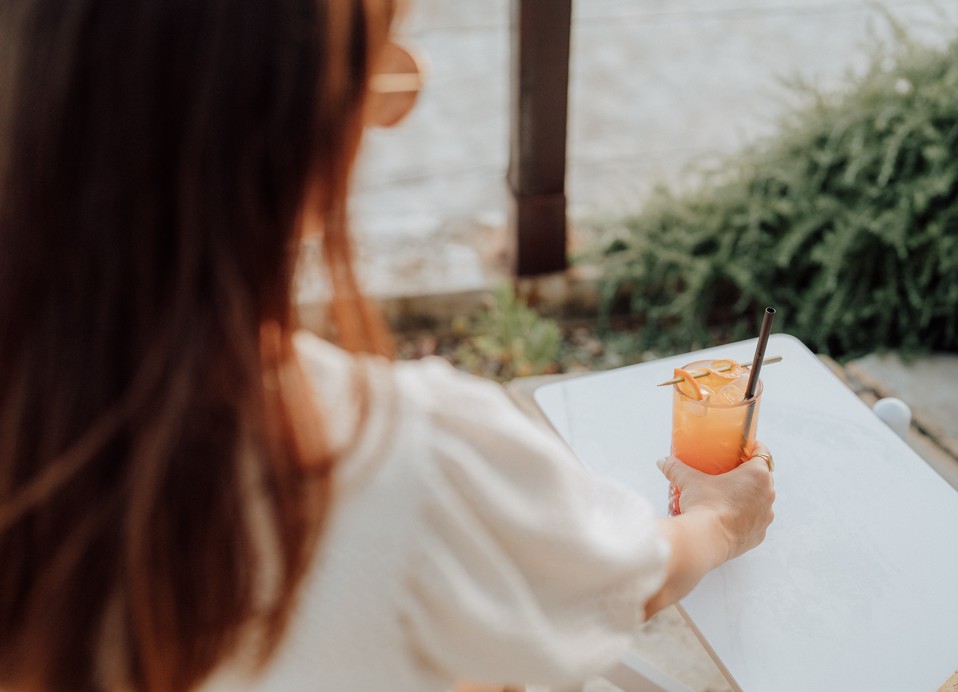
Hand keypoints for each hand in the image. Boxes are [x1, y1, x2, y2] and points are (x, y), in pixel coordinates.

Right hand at [659, 442, 775, 562]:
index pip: (762, 453)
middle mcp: (767, 494)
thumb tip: (663, 461)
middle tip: (729, 471)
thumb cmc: (704, 505)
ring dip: (748, 496)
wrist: (706, 540)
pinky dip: (745, 517)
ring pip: (760, 500)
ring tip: (728, 496)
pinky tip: (729, 516)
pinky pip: (754, 521)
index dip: (753, 448)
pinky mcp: (759, 534)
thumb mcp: (688, 481)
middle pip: (762, 477)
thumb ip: (676, 468)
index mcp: (758, 475)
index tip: (743, 448)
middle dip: (748, 474)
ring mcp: (765, 517)